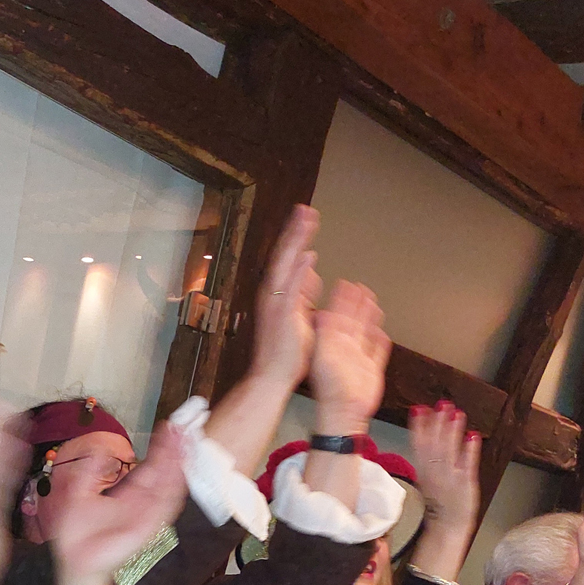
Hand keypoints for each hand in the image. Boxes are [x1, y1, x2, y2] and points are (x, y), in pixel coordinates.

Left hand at [48, 422, 188, 584]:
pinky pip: (164, 507)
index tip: (169, 428)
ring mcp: (147, 515)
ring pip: (169, 486)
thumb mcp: (80, 492)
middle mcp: (142, 503)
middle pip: (165, 473)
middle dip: (175, 451)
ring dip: (178, 466)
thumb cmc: (77, 534)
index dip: (160, 448)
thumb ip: (91, 471)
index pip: (150, 467)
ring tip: (185, 444)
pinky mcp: (147, 528)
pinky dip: (173, 490)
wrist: (73, 560)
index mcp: (129, 495)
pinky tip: (179, 473)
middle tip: (183, 429)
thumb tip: (98, 448)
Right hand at [250, 205, 321, 387]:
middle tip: (306, 209)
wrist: (272, 375)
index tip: (307, 216)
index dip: (296, 236)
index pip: (287, 257)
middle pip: (284, 255)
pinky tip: (307, 255)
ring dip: (295, 242)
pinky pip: (290, 290)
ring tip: (306, 221)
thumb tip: (311, 268)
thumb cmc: (286, 349)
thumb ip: (304, 289)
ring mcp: (275, 303)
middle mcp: (272, 293)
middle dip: (295, 231)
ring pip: (285, 266)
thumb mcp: (299, 311)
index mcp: (277, 292)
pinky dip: (298, 271)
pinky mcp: (282, 316)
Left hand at [309, 280, 388, 433]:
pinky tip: (382, 331)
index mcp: (332, 343)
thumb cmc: (330, 388)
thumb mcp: (323, 355)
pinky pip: (377, 351)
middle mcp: (345, 349)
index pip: (337, 315)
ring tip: (373, 302)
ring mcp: (358, 359)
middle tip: (361, 286)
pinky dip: (379, 340)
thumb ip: (325, 334)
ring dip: (369, 317)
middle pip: (353, 320)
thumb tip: (322, 311)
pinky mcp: (371, 370)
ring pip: (366, 332)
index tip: (345, 283)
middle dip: (356, 304)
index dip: (341, 299)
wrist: (344, 413)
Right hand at [408, 401, 479, 530]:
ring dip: (452, 432)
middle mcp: (435, 473)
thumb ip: (426, 457)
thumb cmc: (437, 503)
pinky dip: (470, 451)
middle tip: (442, 403)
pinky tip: (473, 435)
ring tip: (457, 413)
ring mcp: (450, 478)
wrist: (446, 527)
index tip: (419, 408)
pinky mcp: (466, 484)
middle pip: (434, 445)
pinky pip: (468, 465)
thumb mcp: (425, 479)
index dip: (419, 426)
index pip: (418, 445)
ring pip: (449, 452)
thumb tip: (424, 434)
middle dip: (438, 423)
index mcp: (423, 471)